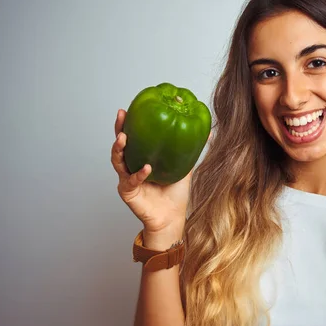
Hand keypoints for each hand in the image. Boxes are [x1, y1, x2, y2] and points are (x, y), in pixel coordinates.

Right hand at [111, 109, 192, 241]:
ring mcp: (126, 178)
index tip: (129, 109)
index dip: (129, 123)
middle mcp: (130, 166)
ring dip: (119, 148)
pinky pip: (131, 180)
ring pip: (118, 161)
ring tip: (124, 137)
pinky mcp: (128, 192)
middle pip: (119, 144)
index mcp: (141, 157)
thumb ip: (192, 149)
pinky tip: (146, 167)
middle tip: (122, 116)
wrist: (172, 216)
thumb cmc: (175, 193)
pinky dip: (138, 173)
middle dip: (118, 129)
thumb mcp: (184, 166)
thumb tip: (208, 132)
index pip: (133, 136)